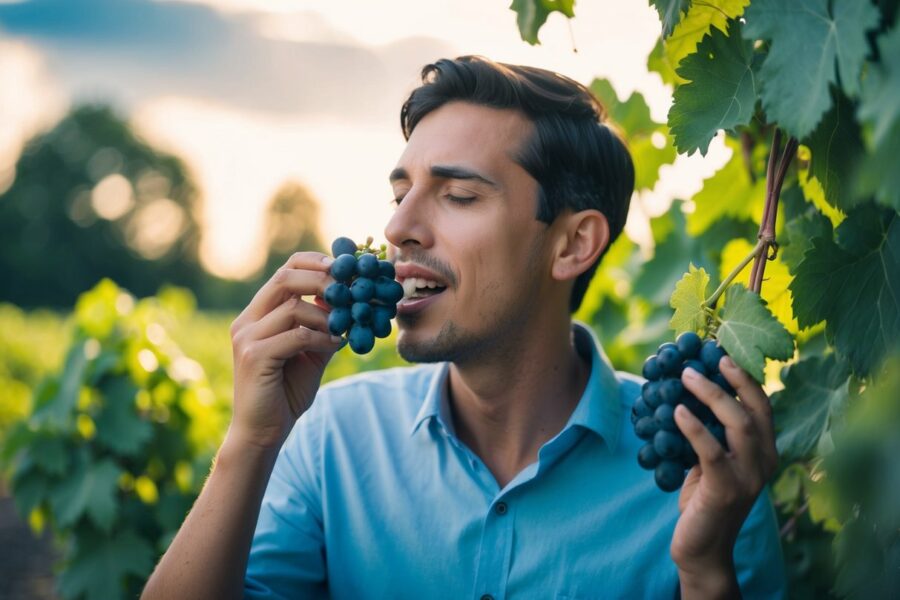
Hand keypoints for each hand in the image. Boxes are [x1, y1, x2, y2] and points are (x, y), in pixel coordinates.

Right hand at [228, 252, 343, 449]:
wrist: (263, 432)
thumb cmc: (286, 391)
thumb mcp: (310, 351)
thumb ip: (323, 326)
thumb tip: (351, 301)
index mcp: (257, 314)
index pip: (285, 271)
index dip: (315, 263)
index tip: (343, 267)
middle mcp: (247, 321)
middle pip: (285, 279)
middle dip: (323, 280)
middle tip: (350, 290)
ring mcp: (247, 337)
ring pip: (293, 307)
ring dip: (327, 316)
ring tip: (345, 328)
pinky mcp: (253, 356)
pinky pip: (296, 336)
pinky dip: (321, 338)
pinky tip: (335, 346)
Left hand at [670, 356, 777, 596]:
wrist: (702, 548)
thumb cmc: (703, 499)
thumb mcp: (711, 460)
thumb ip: (711, 433)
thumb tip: (687, 392)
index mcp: (765, 451)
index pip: (763, 406)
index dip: (746, 378)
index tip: (722, 353)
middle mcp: (764, 462)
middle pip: (755, 410)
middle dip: (731, 379)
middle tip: (703, 359)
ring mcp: (748, 477)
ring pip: (739, 425)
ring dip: (711, 396)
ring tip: (685, 377)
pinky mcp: (726, 489)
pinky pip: (711, 451)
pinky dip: (694, 428)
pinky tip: (676, 413)